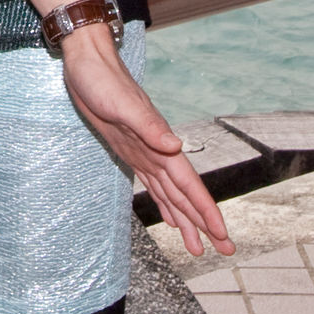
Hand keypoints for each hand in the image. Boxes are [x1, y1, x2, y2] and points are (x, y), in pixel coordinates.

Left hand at [60, 31, 231, 253]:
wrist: (87, 62)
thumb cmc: (103, 80)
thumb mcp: (122, 104)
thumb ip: (149, 127)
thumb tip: (176, 146)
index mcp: (161, 144)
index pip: (189, 185)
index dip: (205, 212)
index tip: (222, 236)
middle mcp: (158, 152)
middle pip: (186, 196)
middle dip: (205, 224)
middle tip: (225, 251)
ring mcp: (145, 153)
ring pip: (172, 195)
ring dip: (186, 220)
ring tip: (198, 247)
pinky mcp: (131, 151)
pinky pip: (153, 186)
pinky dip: (165, 204)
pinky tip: (171, 217)